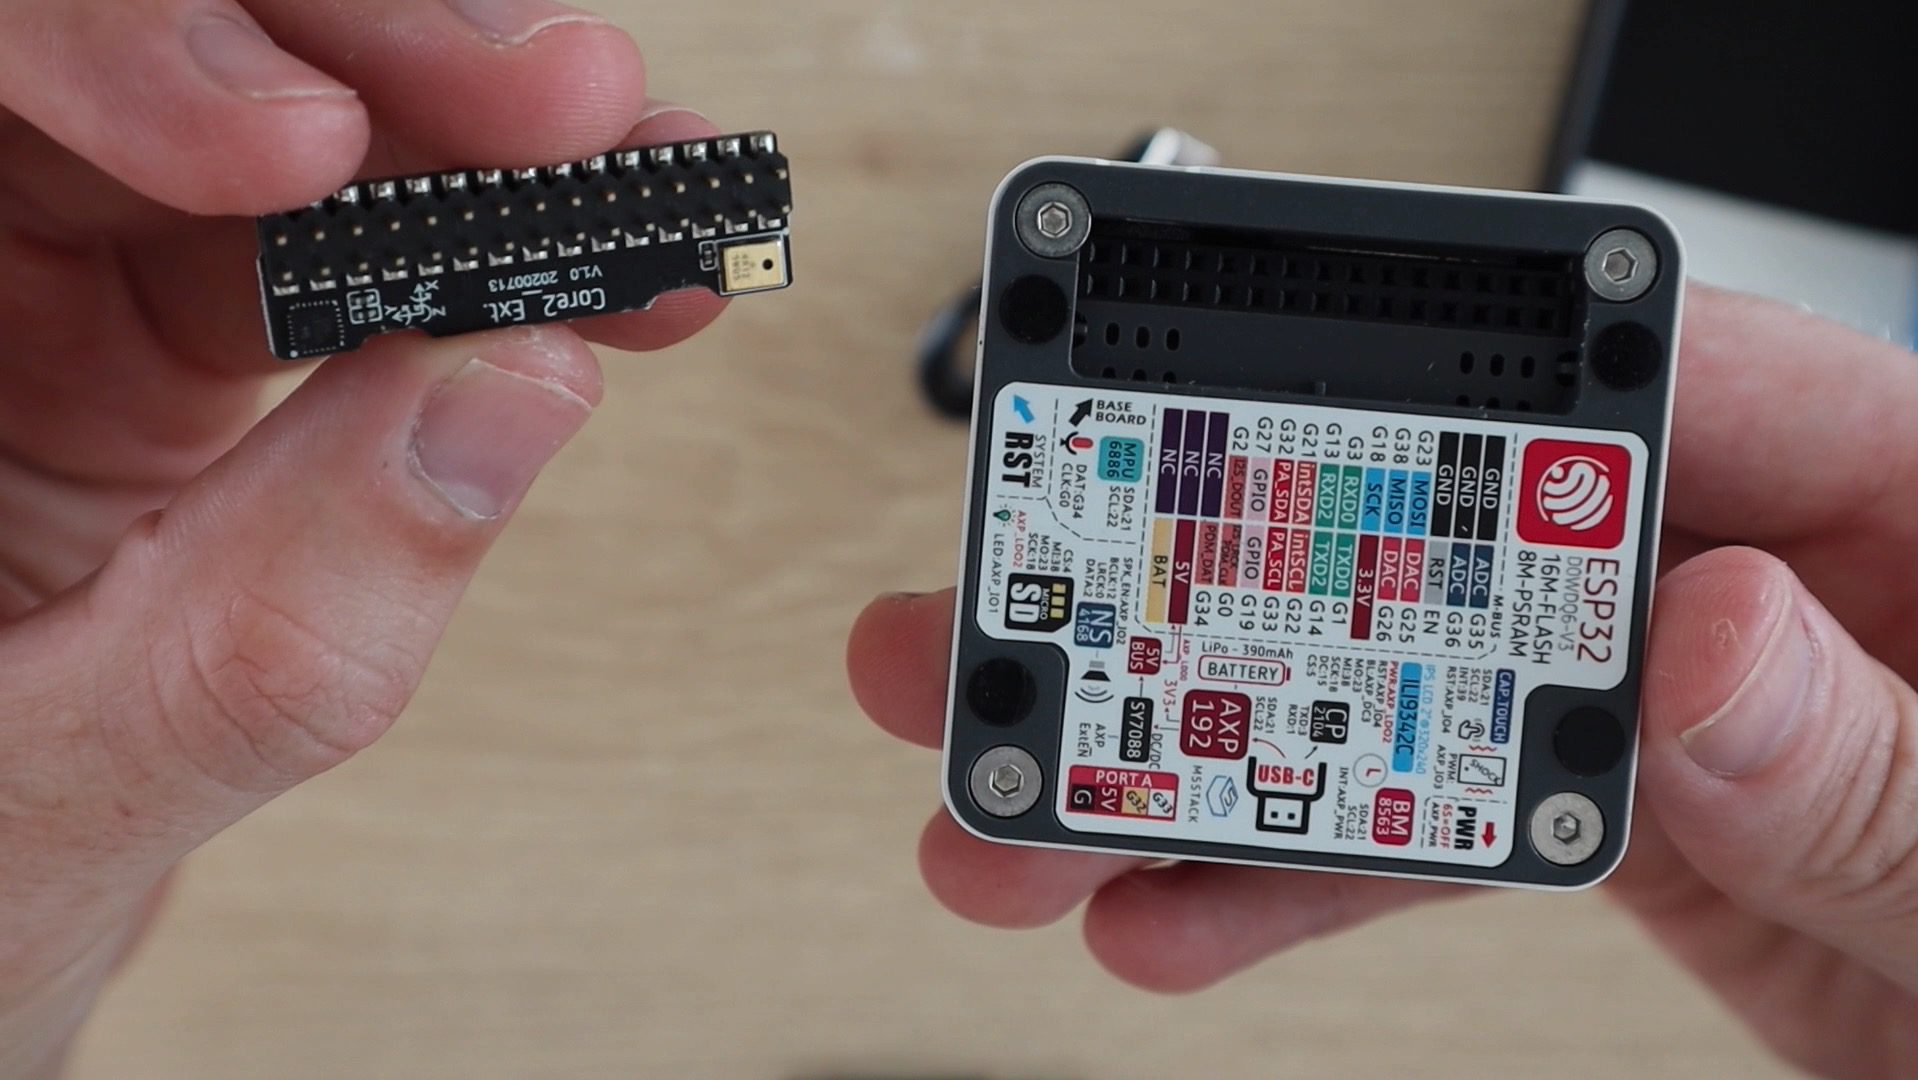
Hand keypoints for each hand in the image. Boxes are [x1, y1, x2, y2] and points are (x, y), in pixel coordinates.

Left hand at [0, 3, 720, 1073]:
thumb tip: (505, 404)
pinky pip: (355, 260)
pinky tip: (599, 276)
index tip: (312, 145)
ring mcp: (65, 300)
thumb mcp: (62, 796)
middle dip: (380, 68)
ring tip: (628, 192)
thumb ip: (272, 623)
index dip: (146, 52)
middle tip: (559, 109)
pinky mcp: (179, 348)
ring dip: (483, 155)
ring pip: (294, 131)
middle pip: (178, 61)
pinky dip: (501, 262)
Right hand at [850, 285, 1917, 1077]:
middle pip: (1449, 537)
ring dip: (1207, 759)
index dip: (1430, 373)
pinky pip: (1438, 829)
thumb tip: (1714, 635)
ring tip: (1042, 816)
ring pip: (1403, 699)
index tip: (1235, 414)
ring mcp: (1686, 706)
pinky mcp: (1638, 824)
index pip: (1652, 379)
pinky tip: (1183, 909)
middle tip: (1035, 621)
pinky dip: (1302, 876)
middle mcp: (1771, 575)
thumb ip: (1895, 762)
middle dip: (1220, 592)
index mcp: (1910, 498)